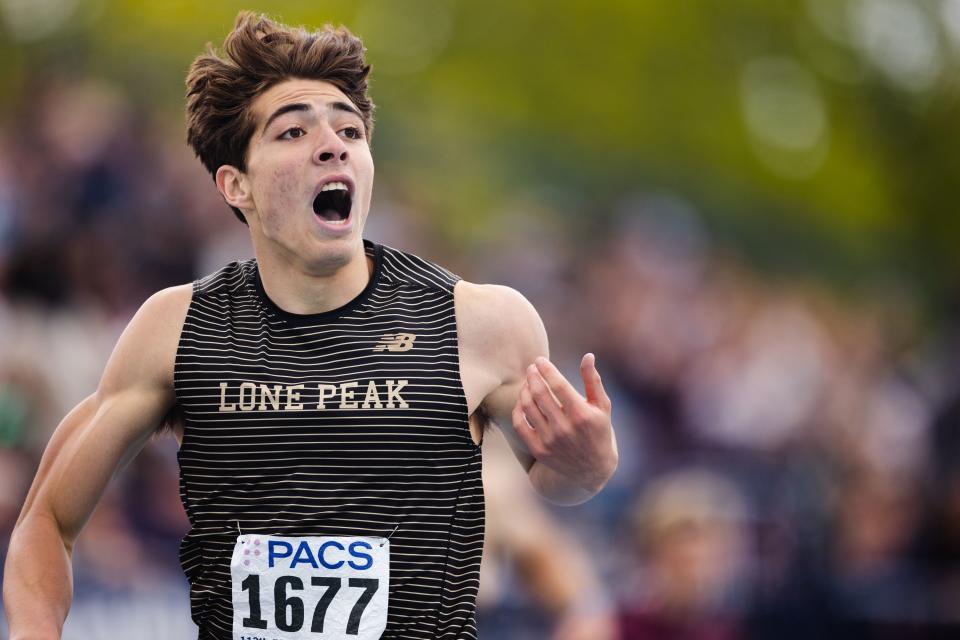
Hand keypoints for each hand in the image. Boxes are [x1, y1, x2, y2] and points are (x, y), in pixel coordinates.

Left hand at [511, 354, 616, 493]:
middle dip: (533, 376)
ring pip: (527, 407)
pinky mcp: (539, 450)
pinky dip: (518, 409)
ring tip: (527, 381)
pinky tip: (522, 401)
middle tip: (531, 367)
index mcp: (582, 414)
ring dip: (524, 389)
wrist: (591, 469)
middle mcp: (565, 428)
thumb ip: (593, 380)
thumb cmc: (599, 431)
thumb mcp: (602, 406)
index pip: (558, 385)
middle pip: (540, 393)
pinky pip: (520, 424)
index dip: (546, 369)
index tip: (540, 360)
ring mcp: (550, 440)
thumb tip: (588, 355)